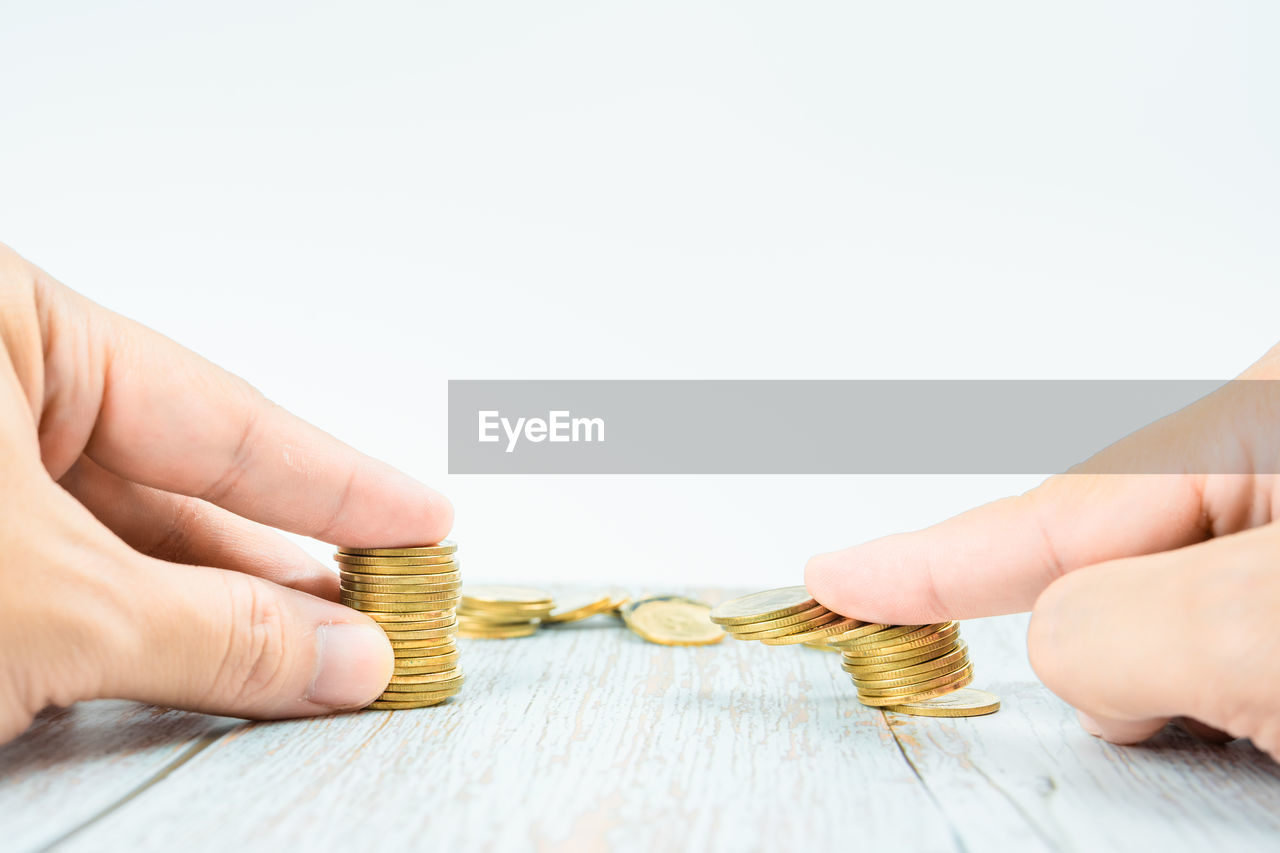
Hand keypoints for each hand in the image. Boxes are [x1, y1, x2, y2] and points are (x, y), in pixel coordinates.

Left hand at [0, 244, 451, 744]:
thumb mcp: (48, 600)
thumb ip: (210, 631)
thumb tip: (350, 657)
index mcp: (6, 325)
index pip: (221, 415)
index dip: (339, 482)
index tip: (425, 522)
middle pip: (179, 481)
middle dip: (286, 563)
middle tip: (388, 609)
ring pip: (120, 541)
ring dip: (222, 610)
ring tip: (323, 652)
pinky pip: (64, 583)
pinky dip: (143, 633)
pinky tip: (218, 663)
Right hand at [805, 349, 1279, 757]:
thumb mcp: (1258, 630)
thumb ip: (1107, 626)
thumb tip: (1062, 649)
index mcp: (1263, 427)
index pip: (1044, 510)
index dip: (922, 561)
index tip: (835, 576)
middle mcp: (1269, 476)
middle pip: (1105, 573)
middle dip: (1111, 658)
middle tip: (1200, 713)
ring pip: (1160, 629)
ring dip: (1185, 690)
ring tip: (1271, 726)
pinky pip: (1210, 653)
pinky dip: (1219, 699)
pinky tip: (1271, 724)